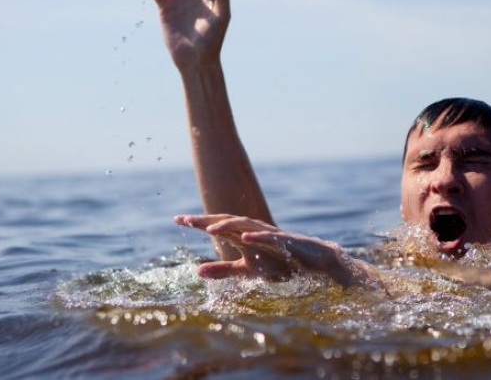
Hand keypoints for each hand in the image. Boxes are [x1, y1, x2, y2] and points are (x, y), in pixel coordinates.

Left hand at [175, 215, 366, 286]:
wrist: (314, 261)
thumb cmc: (280, 262)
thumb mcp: (247, 269)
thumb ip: (224, 269)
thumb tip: (197, 271)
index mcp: (244, 236)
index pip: (217, 226)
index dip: (198, 222)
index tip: (177, 219)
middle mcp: (254, 230)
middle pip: (227, 221)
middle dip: (206, 219)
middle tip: (185, 219)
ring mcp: (270, 234)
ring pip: (245, 225)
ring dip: (227, 225)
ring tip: (209, 228)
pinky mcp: (285, 242)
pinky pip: (269, 237)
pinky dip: (257, 236)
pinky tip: (245, 237)